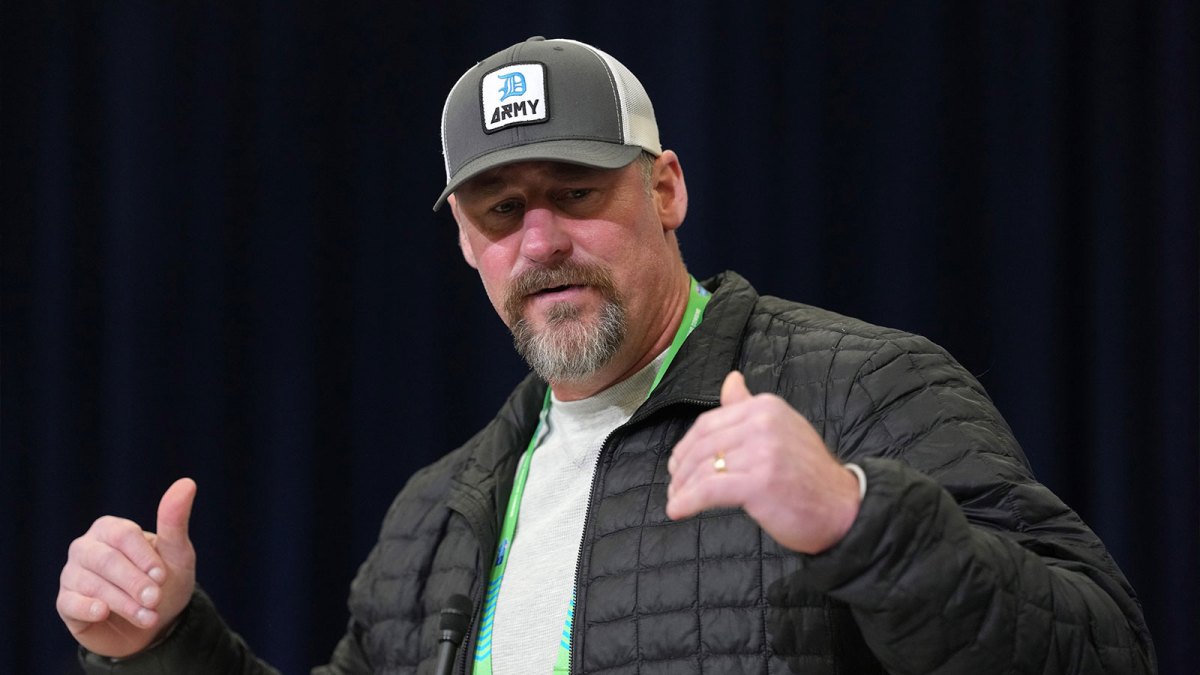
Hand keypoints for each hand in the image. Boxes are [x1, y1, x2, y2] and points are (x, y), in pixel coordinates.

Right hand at [56, 478, 197, 657]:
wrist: (155, 623)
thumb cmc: (165, 581)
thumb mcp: (176, 553)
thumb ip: (174, 521)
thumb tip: (187, 482)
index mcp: (111, 529)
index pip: (123, 535)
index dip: (143, 556)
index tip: (162, 575)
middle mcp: (86, 548)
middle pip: (106, 560)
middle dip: (134, 582)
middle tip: (155, 599)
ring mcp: (72, 574)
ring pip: (91, 585)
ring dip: (124, 603)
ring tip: (150, 617)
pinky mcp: (66, 603)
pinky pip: (70, 603)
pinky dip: (88, 608)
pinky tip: (103, 612)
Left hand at [666, 372, 860, 553]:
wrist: (844, 509)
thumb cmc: (809, 475)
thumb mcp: (782, 428)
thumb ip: (749, 407)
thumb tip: (730, 379)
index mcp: (767, 407)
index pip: (710, 422)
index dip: (687, 445)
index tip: (678, 464)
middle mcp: (764, 423)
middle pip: (703, 443)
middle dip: (682, 467)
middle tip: (674, 485)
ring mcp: (762, 452)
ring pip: (704, 466)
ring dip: (683, 487)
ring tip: (677, 501)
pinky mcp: (759, 482)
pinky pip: (710, 489)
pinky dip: (688, 501)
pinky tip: (678, 511)